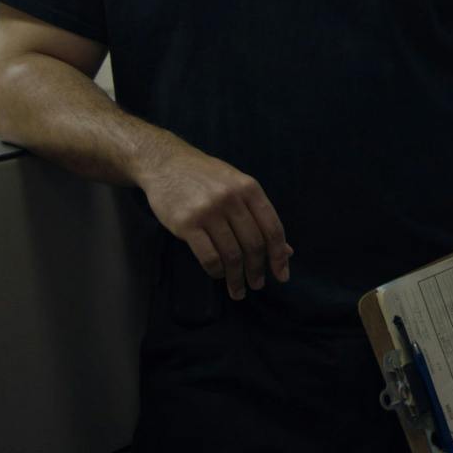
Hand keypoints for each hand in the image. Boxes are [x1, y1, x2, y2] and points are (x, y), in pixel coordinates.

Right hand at [134, 143, 290, 299]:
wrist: (165, 163)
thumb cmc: (206, 177)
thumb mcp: (238, 187)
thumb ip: (259, 216)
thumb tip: (286, 250)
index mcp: (250, 188)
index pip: (272, 228)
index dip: (279, 255)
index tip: (282, 275)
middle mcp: (232, 199)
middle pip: (253, 244)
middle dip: (258, 270)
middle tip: (257, 285)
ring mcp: (208, 211)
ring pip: (232, 254)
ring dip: (237, 277)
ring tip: (238, 289)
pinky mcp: (186, 223)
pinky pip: (208, 256)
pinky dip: (216, 271)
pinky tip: (218, 274)